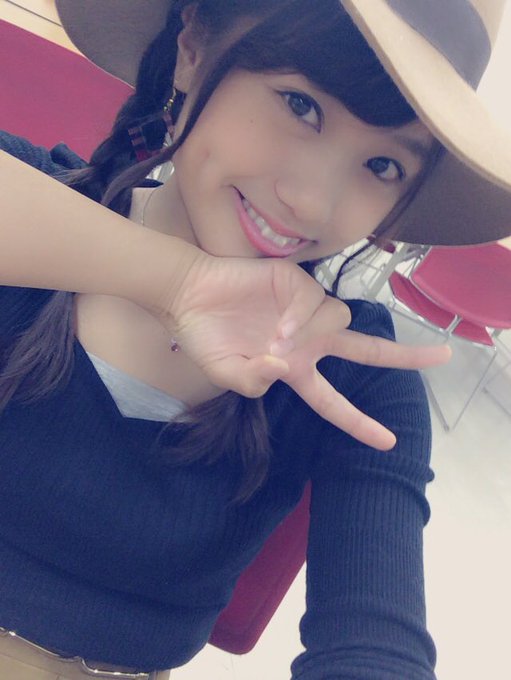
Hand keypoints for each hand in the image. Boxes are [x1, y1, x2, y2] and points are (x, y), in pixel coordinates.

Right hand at [160, 253, 449, 449]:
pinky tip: (277, 329)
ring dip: (316, 336)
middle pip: (368, 350)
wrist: (189, 297)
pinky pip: (317, 302)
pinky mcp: (298, 283)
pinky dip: (301, 319)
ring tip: (277, 340)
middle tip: (444, 358)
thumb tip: (282, 369)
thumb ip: (251, 382)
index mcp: (295, 369)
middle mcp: (309, 342)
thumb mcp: (225, 373)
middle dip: (404, 356)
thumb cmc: (206, 338)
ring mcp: (306, 311)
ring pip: (342, 321)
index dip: (359, 423)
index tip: (389, 441)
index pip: (334, 402)